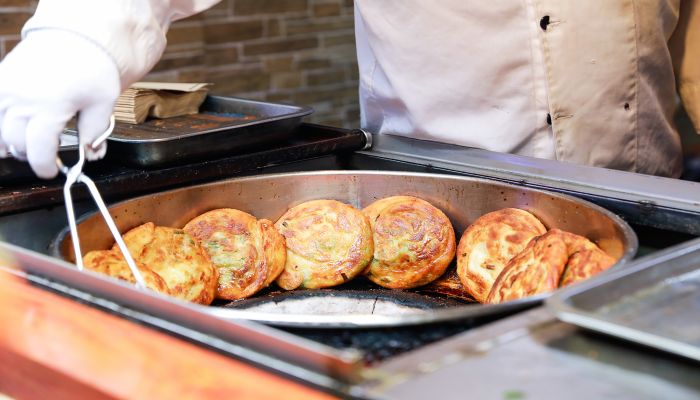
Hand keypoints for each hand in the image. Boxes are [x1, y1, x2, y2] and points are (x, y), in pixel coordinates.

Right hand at [0, 30, 119, 177]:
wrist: (76, 37)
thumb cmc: (93, 69)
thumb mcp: (103, 103)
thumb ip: (95, 132)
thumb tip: (91, 155)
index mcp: (50, 107)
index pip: (39, 150)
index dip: (45, 166)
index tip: (53, 171)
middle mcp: (22, 99)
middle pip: (16, 143)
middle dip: (32, 155)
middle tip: (47, 155)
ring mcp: (7, 89)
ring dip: (13, 142)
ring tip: (32, 142)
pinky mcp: (1, 80)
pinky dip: (2, 124)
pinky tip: (14, 127)